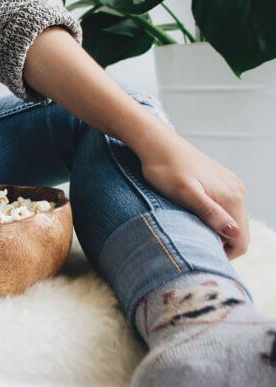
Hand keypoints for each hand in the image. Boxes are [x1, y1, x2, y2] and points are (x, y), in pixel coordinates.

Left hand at [135, 127, 248, 258]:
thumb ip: (210, 212)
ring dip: (215, 230)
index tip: (199, 253)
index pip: (241, 241)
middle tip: (192, 243)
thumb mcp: (184, 193)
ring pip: (232, 220)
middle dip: (220, 243)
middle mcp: (237, 191)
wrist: (156, 143)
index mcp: (232, 197)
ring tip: (190, 228)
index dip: (223, 254)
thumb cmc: (165, 169)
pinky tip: (192, 214)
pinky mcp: (220, 180)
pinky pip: (224, 207)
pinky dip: (213, 217)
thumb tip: (234, 233)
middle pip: (239, 232)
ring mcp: (230, 184)